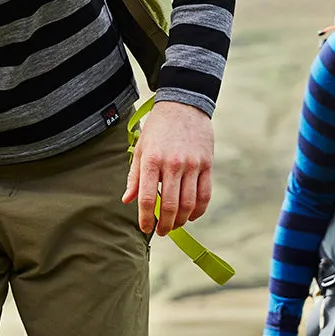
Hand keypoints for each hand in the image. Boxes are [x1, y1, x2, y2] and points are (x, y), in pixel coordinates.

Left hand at [122, 100, 212, 235]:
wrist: (184, 104)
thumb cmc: (158, 127)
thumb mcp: (142, 147)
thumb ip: (135, 176)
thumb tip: (127, 200)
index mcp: (152, 160)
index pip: (148, 198)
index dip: (146, 218)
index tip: (146, 228)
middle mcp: (173, 164)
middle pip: (171, 206)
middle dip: (166, 225)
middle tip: (162, 231)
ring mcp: (192, 164)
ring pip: (189, 204)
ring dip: (182, 220)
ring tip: (176, 225)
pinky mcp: (207, 164)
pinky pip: (205, 194)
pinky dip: (199, 210)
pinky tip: (192, 216)